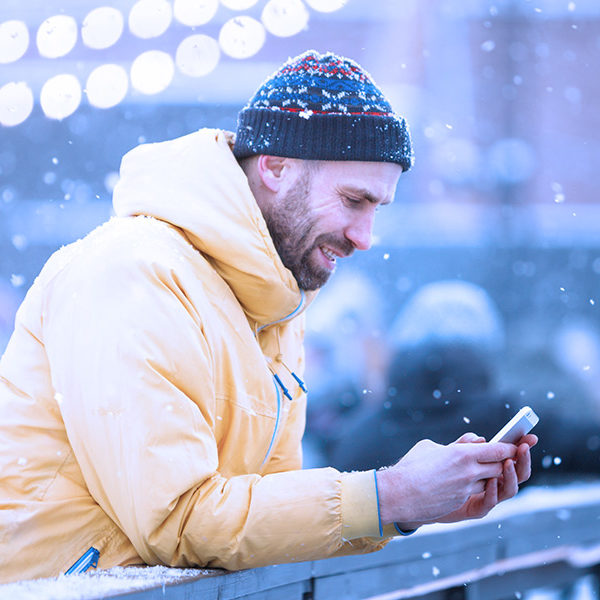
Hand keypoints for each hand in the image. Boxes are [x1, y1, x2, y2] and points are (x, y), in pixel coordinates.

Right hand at [376, 434, 517, 526]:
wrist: (399, 494)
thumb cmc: (411, 466)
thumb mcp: (430, 446)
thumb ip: (455, 444)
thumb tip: (470, 442)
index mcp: (463, 453)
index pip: (498, 450)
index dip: (509, 447)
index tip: (514, 445)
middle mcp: (470, 472)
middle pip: (500, 467)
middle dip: (504, 462)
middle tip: (506, 458)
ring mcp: (466, 489)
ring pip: (490, 482)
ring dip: (490, 476)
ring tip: (483, 469)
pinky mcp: (460, 502)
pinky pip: (475, 493)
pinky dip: (474, 487)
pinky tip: (465, 483)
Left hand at [436, 432, 537, 522]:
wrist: (424, 496)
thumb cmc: (441, 474)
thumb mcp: (452, 454)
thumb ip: (465, 445)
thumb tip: (480, 439)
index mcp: (491, 467)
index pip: (512, 456)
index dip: (522, 446)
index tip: (531, 436)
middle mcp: (494, 482)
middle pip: (518, 473)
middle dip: (523, 460)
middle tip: (523, 447)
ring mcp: (488, 496)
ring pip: (509, 489)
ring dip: (511, 475)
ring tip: (507, 462)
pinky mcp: (477, 509)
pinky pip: (489, 502)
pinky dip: (493, 491)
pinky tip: (491, 481)